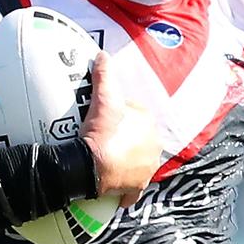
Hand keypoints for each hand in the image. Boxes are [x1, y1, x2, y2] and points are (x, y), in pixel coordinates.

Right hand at [81, 51, 161, 207]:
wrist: (89, 165)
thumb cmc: (100, 131)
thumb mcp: (103, 99)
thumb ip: (104, 75)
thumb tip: (103, 55)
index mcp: (149, 123)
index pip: (134, 114)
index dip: (118, 115)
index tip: (103, 118)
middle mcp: (154, 146)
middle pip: (137, 138)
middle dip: (125, 138)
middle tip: (103, 138)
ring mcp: (147, 168)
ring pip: (138, 161)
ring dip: (128, 161)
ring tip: (108, 158)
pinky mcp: (136, 187)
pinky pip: (133, 188)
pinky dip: (126, 188)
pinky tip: (117, 184)